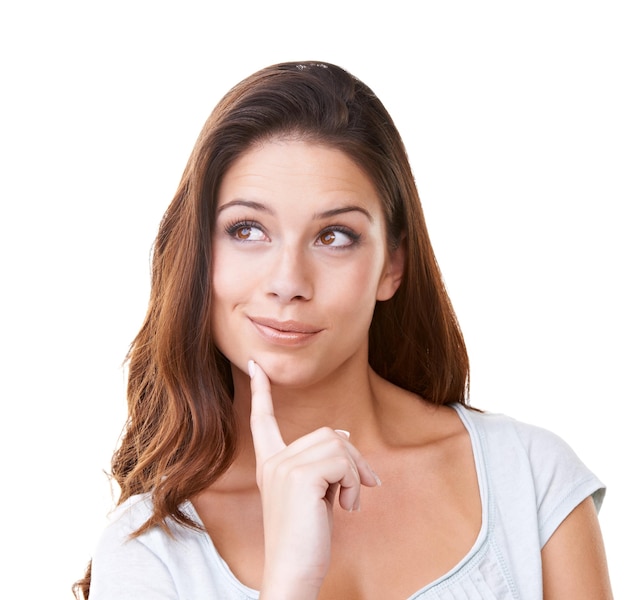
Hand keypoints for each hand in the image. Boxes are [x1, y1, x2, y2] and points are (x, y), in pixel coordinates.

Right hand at [248, 360, 379, 597]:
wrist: (293, 572)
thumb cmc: (306, 538)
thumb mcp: (315, 494)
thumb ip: (323, 463)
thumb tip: (344, 434)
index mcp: (270, 464)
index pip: (262, 419)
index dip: (261, 391)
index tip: (255, 365)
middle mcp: (273, 461)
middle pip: (326, 433)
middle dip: (353, 459)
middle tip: (361, 488)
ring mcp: (283, 466)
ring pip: (338, 444)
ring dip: (355, 474)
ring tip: (349, 502)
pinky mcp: (300, 475)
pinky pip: (343, 460)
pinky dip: (354, 482)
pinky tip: (346, 507)